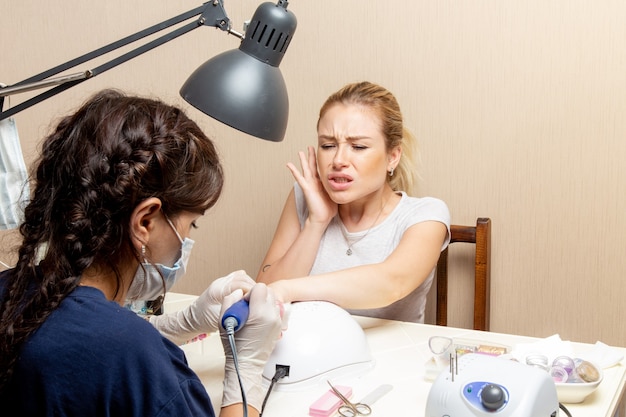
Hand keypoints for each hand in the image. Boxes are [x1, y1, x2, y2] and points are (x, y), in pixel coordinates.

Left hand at [149, 270, 253, 344]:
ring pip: (242, 277)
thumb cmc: (204, 320)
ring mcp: (221, 281)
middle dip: (253, 288)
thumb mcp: (220, 317)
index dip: (252, 291)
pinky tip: (249, 292)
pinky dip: (246, 284)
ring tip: (256, 297)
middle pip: (243, 278)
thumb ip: (234, 308)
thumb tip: (249, 305)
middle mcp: (220, 282)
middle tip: (260, 298)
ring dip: (250, 285)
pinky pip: (238, 278)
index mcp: (218, 289)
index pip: (241, 284)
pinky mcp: (223, 283)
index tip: (258, 300)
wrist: (193, 319)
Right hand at [220, 283, 281, 411]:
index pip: (260, 287)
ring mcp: (277, 321)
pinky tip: (257, 321)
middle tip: (247, 308)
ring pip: (272, 300)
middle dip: (257, 296)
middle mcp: (272, 316)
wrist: (246, 364)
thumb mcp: (225, 320)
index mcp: (260, 313)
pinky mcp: (279, 326)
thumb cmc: (234, 345)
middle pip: (268, 291)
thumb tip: (238, 291)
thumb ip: (230, 300)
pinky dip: (267, 311)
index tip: (244, 303)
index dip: (250, 293)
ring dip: (263, 303)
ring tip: (252, 315)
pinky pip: (274, 310)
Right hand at [287, 146, 337, 225]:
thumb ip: (337, 188)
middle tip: (310, 147)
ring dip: (303, 160)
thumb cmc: (328, 210)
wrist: (322, 218)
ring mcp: (310, 185)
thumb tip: (346, 184)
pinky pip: (299, 178)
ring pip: (306, 169)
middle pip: (312, 166)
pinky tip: (289, 164)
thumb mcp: (335, 195)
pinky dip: (294, 170)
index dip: (320, 161)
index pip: (320, 169)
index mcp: (321, 184)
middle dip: (311, 156)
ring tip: (299, 152)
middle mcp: (314, 183)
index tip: (321, 153)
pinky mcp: (307, 188)